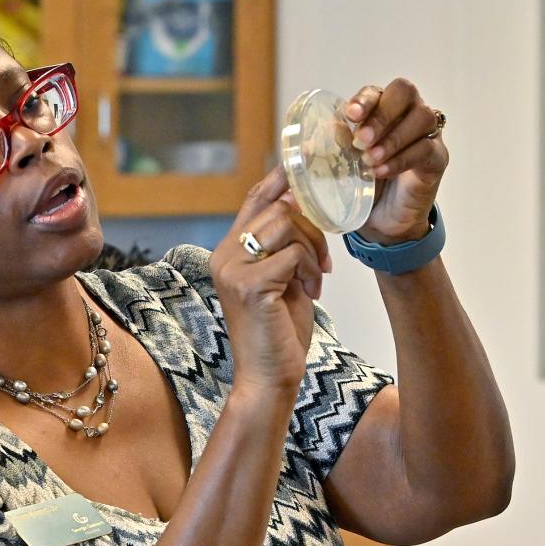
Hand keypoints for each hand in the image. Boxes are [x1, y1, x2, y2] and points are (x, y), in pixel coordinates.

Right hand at [210, 166, 327, 394]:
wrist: (268, 377)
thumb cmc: (278, 332)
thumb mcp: (282, 278)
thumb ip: (285, 244)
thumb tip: (304, 201)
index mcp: (228, 252)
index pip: (254, 199)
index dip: (281, 178)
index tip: (305, 168)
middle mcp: (223, 256)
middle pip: (278, 207)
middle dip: (312, 228)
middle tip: (321, 261)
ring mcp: (232, 270)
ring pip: (287, 225)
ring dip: (312, 249)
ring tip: (314, 279)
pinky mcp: (249, 285)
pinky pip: (292, 254)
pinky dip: (309, 270)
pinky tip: (311, 291)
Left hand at [346, 78, 448, 243]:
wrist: (382, 222)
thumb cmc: (362, 186)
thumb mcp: (341, 168)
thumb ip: (330, 153)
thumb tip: (306, 146)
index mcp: (380, 111)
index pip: (376, 91)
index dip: (364, 99)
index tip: (350, 115)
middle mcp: (407, 115)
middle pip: (404, 92)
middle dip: (381, 114)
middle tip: (362, 140)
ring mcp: (426, 134)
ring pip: (421, 117)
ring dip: (392, 138)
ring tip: (370, 161)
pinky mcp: (437, 157)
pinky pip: (426, 148)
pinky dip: (402, 159)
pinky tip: (382, 172)